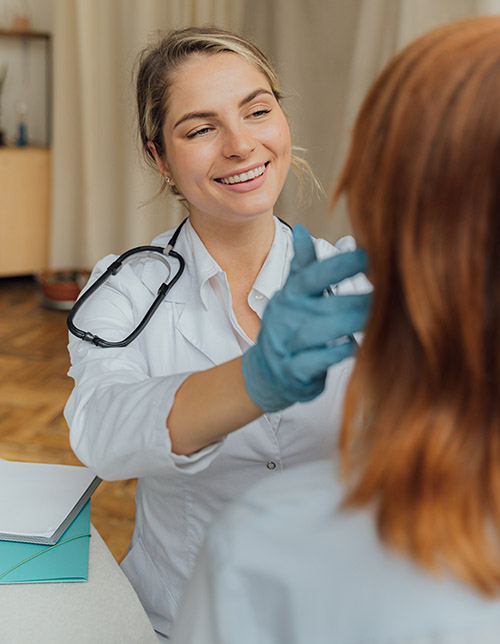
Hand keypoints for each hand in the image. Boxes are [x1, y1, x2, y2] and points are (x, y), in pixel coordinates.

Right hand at [241, 224, 370, 411]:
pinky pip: (313, 362)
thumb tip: (302, 230)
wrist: (268, 373)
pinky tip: (355, 347)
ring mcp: (286, 346)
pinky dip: (334, 354)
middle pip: (321, 304)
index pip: (311, 276)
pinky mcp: (292, 372)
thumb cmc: (289, 330)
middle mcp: (286, 319)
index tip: (367, 255)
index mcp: (290, 297)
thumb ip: (302, 265)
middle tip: (387, 293)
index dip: (338, 265)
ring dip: (347, 324)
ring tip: (375, 318)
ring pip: (316, 333)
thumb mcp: (292, 296)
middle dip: (355, 299)